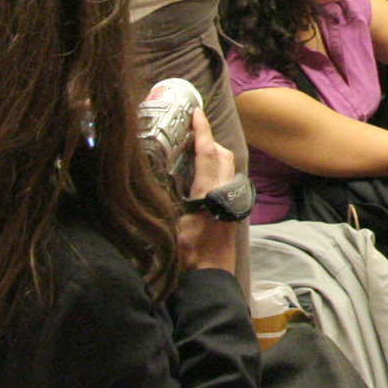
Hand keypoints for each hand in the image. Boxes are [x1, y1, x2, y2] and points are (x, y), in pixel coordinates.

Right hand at [173, 109, 240, 273]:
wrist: (211, 275)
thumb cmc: (189, 252)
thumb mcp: (172, 223)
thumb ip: (167, 197)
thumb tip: (154, 178)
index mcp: (210, 190)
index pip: (207, 151)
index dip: (201, 130)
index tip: (196, 113)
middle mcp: (225, 191)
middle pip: (222, 154)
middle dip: (208, 139)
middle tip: (190, 133)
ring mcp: (232, 200)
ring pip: (227, 166)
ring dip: (213, 154)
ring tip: (192, 151)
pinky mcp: (233, 209)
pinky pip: (226, 179)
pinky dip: (215, 169)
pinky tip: (199, 176)